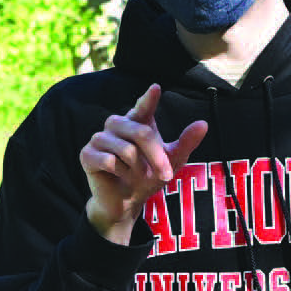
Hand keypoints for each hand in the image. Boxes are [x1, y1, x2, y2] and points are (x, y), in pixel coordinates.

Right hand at [80, 84, 207, 243]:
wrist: (125, 202)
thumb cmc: (147, 177)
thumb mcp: (171, 161)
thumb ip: (186, 142)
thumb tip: (203, 124)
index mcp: (136, 121)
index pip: (143, 107)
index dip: (148, 99)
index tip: (156, 88)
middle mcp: (116, 124)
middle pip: (141, 133)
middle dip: (157, 156)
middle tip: (167, 175)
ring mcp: (99, 138)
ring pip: (126, 149)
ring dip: (138, 168)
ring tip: (137, 175)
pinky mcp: (87, 154)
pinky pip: (109, 161)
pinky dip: (120, 173)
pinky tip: (119, 177)